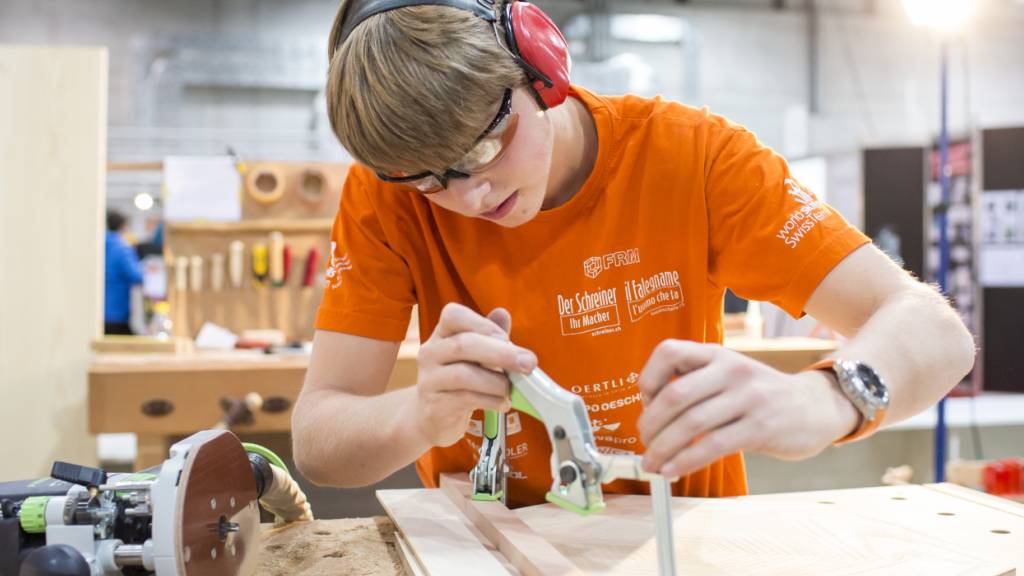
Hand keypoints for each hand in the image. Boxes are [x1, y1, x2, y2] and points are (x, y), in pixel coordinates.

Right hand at [413, 303, 536, 447]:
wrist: (434, 417)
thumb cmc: (460, 381)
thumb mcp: (476, 356)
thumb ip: (490, 335)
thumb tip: (502, 313)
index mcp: (441, 335)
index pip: (453, 315)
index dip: (483, 324)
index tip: (507, 338)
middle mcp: (430, 353)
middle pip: (464, 345)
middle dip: (502, 353)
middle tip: (529, 364)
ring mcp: (429, 380)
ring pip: (464, 375)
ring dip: (497, 382)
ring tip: (511, 390)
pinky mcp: (434, 406)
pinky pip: (465, 399)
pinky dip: (491, 401)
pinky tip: (503, 404)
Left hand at [637, 340, 855, 477]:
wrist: (815, 406)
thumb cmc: (760, 394)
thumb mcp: (728, 374)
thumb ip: (695, 382)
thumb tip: (650, 411)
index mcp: (716, 354)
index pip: (669, 352)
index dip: (648, 378)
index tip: (644, 403)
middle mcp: (730, 370)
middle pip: (674, 396)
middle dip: (650, 425)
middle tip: (645, 443)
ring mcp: (747, 398)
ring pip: (690, 424)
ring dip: (663, 449)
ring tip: (652, 463)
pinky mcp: (759, 427)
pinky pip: (712, 446)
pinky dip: (685, 461)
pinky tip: (672, 471)